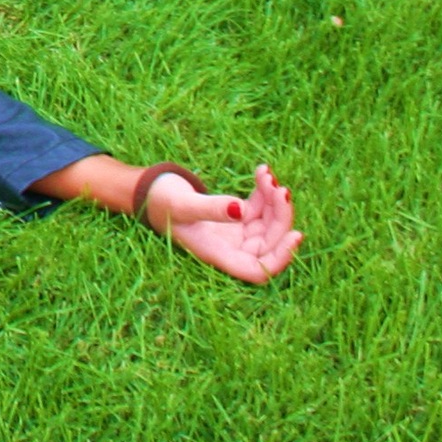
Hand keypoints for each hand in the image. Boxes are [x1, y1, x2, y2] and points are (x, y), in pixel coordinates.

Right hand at [146, 164, 300, 284]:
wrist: (145, 191)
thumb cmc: (159, 201)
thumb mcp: (183, 204)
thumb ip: (212, 209)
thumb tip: (241, 210)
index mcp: (218, 254)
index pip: (259, 270)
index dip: (281, 258)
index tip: (295, 234)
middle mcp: (230, 248)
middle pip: (269, 243)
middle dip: (280, 216)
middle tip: (279, 187)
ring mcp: (234, 234)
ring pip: (268, 224)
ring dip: (273, 200)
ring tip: (267, 174)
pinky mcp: (234, 218)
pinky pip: (259, 209)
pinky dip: (264, 192)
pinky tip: (262, 171)